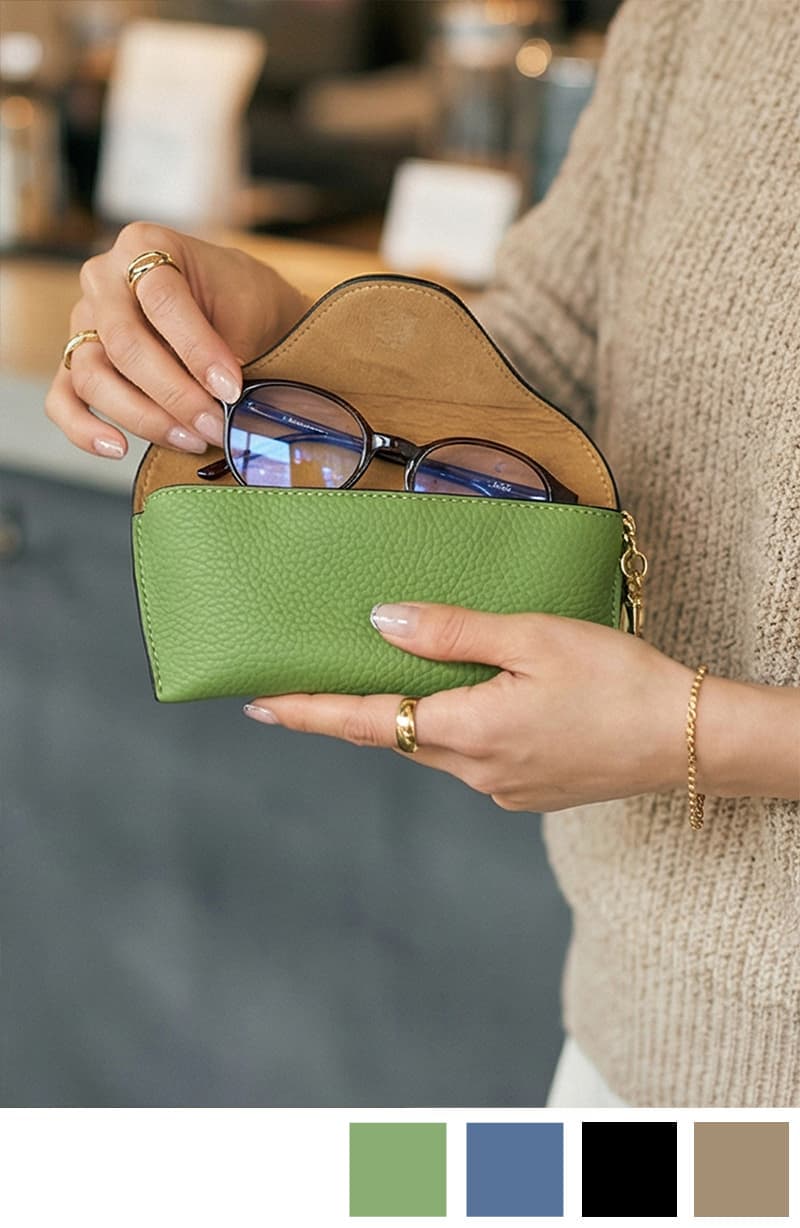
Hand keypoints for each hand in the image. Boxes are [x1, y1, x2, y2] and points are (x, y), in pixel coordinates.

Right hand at [45, 221, 308, 459]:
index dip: (197, 350)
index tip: (231, 390)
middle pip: (124, 343)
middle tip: (214, 425)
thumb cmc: (243, 303)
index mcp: (146, 246)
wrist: (241, 312)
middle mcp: (104, 279)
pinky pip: (63, 400)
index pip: (162, 299)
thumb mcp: (247, 306)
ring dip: (144, 417)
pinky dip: (84, 429)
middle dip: (175, 394)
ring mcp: (85, 322)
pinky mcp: (78, 363)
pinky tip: (119, 448)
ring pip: (92, 376)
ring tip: (190, 439)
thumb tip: (218, 401)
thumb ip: (227, 343)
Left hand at [243, 603, 697, 812]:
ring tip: (411, 674)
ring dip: (415, 714)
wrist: (690, 739)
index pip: (368, 721)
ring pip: (435, 745)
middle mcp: (475, 770)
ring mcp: (501, 788)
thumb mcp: (533, 637)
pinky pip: (471, 757)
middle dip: (358, 707)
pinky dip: (459, 727)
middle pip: (397, 734)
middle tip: (316, 677)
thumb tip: (383, 622)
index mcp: (470, 730)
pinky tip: (482, 699)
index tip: (258, 703)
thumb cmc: (619, 680)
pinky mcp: (526, 792)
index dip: (308, 711)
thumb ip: (453, 631)